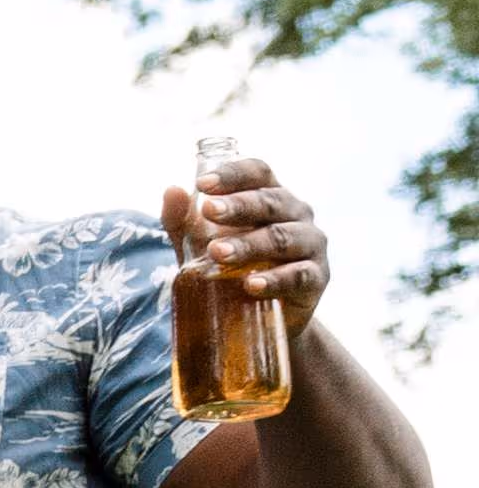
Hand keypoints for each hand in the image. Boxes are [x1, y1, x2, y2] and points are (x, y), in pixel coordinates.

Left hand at [171, 151, 329, 341]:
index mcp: (270, 196)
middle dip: (239, 206)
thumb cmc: (230, 266)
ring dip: (250, 244)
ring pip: (283, 237)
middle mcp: (296, 214)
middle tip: (208, 211)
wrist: (260, 314)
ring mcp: (310, 245)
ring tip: (217, 253)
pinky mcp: (316, 278)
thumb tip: (172, 191)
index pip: (257, 173)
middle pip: (271, 202)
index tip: (202, 183)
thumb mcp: (199, 244)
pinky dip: (275, 279)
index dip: (233, 174)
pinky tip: (251, 284)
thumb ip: (183, 221)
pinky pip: (299, 275)